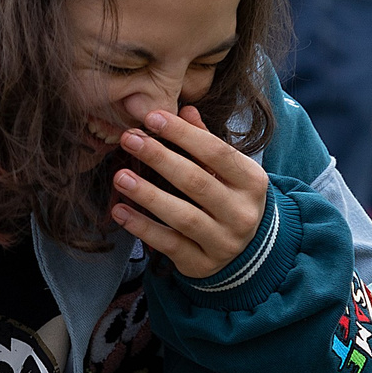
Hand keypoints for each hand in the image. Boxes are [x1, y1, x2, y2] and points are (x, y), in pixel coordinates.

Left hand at [108, 102, 271, 279]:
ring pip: (183, 216)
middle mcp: (242, 213)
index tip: (152, 118)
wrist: (248, 252)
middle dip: (160, 158)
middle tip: (129, 139)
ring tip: (120, 177)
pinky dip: (142, 227)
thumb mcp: (228, 171)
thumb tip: (185, 109)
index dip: (183, 134)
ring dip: (148, 195)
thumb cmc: (230, 200)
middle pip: (197, 182)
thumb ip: (206, 142)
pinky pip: (169, 244)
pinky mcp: (201, 263)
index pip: (216, 153)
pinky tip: (120, 211)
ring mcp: (223, 241)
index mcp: (252, 182)